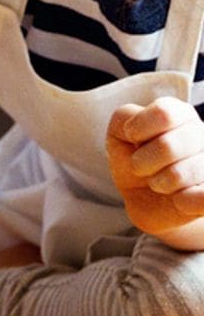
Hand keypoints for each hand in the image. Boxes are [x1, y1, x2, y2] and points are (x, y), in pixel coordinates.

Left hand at [107, 97, 203, 247]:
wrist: (145, 198)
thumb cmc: (134, 159)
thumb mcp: (120, 132)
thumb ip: (125, 118)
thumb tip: (138, 131)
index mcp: (182, 116)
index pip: (164, 114)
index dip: (137, 131)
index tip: (133, 140)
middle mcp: (203, 136)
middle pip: (168, 146)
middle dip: (142, 162)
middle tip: (142, 167)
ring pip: (179, 175)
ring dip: (158, 183)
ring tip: (160, 182)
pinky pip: (202, 198)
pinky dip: (182, 202)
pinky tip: (179, 199)